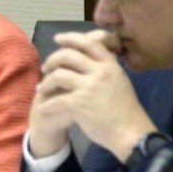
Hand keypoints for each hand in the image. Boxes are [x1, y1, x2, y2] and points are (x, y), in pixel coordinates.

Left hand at [30, 29, 154, 162]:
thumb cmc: (126, 111)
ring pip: (58, 75)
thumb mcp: (120, 82)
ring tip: (41, 89)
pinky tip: (43, 108)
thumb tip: (89, 60)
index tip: (58, 38)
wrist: (131, 134)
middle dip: (52, 60)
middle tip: (45, 68)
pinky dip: (47, 105)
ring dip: (46, 83)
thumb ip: (106, 70)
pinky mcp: (79, 103)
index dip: (71, 38)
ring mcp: (89, 87)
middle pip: (68, 56)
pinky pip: (55, 100)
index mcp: (110, 66)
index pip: (89, 43)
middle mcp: (100, 72)